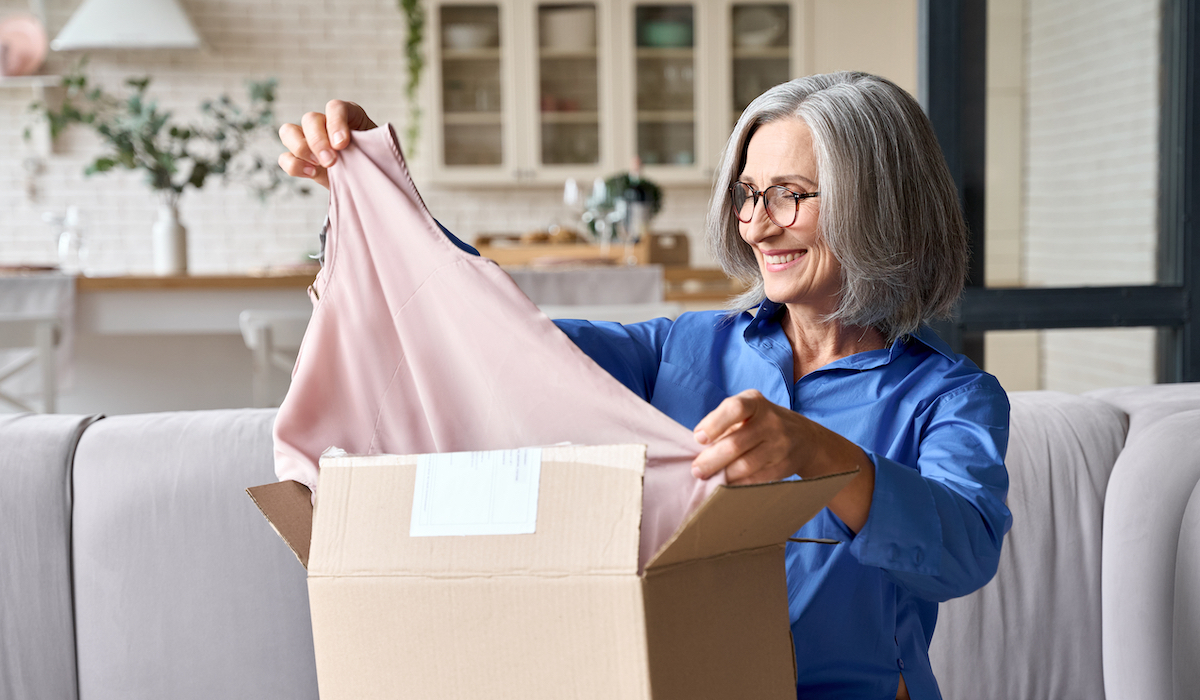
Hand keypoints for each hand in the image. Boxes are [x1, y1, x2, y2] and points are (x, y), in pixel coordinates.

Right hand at [278, 100, 377, 188]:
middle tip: (331, 161)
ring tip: (318, 166)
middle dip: (318, 141)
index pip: (335, 108)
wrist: (370, 180)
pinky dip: (294, 165)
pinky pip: (285, 157)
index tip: (343, 144)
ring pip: (289, 132)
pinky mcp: (301, 159)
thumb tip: (359, 152)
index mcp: (347, 115)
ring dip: (301, 149)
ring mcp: (309, 140)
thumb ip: (369, 147)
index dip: (336, 124)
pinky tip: (312, 173)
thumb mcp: (377, 151)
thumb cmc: (375, 161)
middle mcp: (325, 123)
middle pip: (310, 119)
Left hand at [691, 389, 875, 531]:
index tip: (698, 439)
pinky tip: (726, 485)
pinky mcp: (784, 466)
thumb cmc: (763, 422)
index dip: (714, 424)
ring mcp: (780, 445)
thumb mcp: (748, 410)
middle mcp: (771, 422)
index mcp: (756, 402)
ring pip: (745, 465)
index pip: (734, 409)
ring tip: (708, 478)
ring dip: (722, 475)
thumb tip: (697, 447)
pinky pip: (756, 479)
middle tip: (697, 470)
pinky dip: (737, 484)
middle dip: (711, 460)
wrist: (806, 438)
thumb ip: (723, 422)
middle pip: (736, 444)